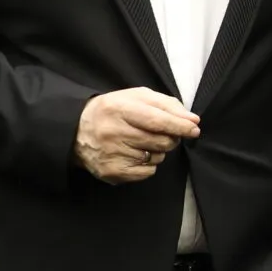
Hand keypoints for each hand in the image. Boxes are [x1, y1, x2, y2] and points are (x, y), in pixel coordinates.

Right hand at [74, 87, 198, 183]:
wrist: (77, 131)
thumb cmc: (113, 111)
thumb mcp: (136, 98)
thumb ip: (166, 105)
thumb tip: (192, 120)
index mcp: (119, 109)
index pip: (158, 120)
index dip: (180, 125)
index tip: (194, 128)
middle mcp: (114, 132)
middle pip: (161, 141)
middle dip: (171, 138)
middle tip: (163, 133)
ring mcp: (112, 154)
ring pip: (156, 157)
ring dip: (157, 151)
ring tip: (140, 142)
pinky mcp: (112, 171)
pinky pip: (147, 172)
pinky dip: (148, 165)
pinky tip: (134, 154)